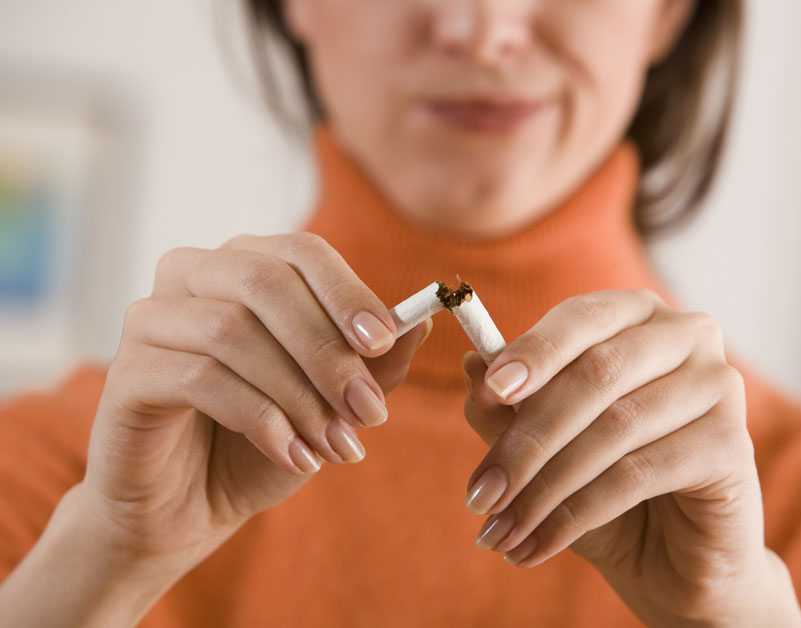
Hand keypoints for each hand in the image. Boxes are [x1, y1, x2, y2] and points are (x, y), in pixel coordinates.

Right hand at [79, 232, 430, 573]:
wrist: (188, 507)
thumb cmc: (261, 442)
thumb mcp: (332, 403)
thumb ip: (373, 364)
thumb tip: (420, 322)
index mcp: (243, 266)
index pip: (301, 252)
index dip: (347, 294)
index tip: (384, 343)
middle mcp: (191, 277)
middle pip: (265, 281)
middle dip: (328, 351)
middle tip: (370, 412)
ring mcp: (150, 320)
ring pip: (233, 330)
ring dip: (299, 395)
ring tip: (336, 446)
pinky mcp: (127, 373)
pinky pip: (199, 377)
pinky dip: (260, 419)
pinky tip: (292, 455)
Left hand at [461, 289, 800, 625]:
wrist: (674, 560)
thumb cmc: (606, 488)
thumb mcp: (545, 446)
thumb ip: (508, 405)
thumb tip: (472, 365)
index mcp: (638, 315)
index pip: (582, 318)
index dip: (534, 351)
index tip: (491, 391)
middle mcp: (687, 335)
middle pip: (596, 373)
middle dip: (528, 438)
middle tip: (479, 493)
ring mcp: (718, 385)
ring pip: (613, 427)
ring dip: (543, 487)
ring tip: (499, 530)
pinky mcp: (732, 443)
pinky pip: (637, 474)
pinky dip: (575, 514)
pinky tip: (538, 544)